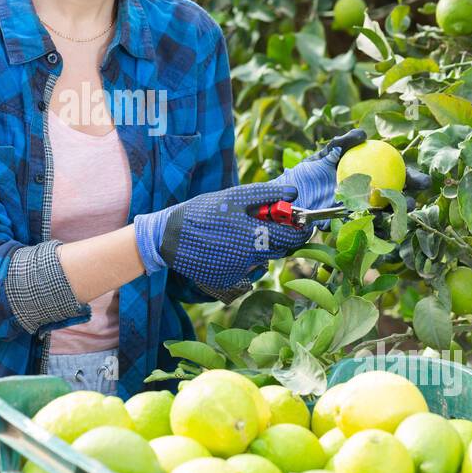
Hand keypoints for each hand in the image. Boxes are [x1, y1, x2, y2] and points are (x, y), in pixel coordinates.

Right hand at [133, 181, 313, 302]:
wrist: (169, 237)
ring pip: (263, 258)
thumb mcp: (232, 197)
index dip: (301, 229)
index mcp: (254, 233)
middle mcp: (250, 256)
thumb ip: (265, 194)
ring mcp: (240, 270)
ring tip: (240, 232)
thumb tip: (293, 193)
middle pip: (280, 249)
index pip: (292, 236)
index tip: (302, 223)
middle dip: (280, 236)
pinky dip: (243, 257)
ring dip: (260, 246)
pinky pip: (246, 268)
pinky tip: (226, 247)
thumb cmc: (201, 212)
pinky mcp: (229, 279)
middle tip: (270, 224)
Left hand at [277, 128, 432, 233]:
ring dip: (396, 216)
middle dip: (410, 200)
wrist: (290, 199)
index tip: (419, 180)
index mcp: (367, 175)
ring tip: (400, 213)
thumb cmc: (307, 174)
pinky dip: (376, 227)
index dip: (412, 178)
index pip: (395, 175)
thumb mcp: (323, 155)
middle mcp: (367, 194)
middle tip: (413, 198)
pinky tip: (381, 225)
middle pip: (396, 198)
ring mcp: (360, 211)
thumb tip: (362, 134)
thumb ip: (342, 143)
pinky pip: (367, 228)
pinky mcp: (350, 226)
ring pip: (385, 215)